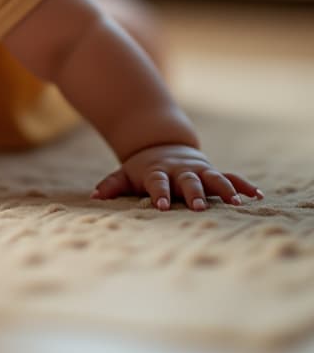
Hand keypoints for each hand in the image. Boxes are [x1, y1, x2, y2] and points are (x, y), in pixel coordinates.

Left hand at [91, 144, 263, 211]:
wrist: (162, 144)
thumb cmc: (143, 168)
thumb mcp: (125, 173)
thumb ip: (111, 185)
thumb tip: (94, 197)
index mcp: (158, 173)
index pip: (157, 184)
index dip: (160, 194)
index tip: (163, 206)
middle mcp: (180, 171)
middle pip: (188, 182)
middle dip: (194, 194)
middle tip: (199, 208)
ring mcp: (198, 170)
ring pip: (213, 178)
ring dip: (224, 189)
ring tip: (236, 203)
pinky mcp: (212, 171)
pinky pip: (231, 177)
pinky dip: (243, 185)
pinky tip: (257, 196)